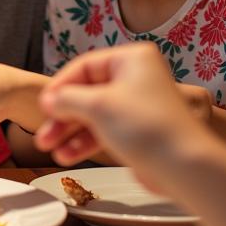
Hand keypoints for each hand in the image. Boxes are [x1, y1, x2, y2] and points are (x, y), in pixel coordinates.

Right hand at [35, 43, 209, 171]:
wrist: (183, 166)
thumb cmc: (145, 126)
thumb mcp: (97, 106)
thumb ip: (67, 99)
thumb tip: (49, 100)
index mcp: (131, 60)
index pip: (84, 66)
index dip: (60, 86)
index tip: (42, 105)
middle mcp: (136, 78)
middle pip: (87, 93)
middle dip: (62, 115)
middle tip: (42, 134)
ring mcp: (137, 105)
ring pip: (94, 114)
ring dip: (70, 132)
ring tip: (49, 149)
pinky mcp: (139, 130)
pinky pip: (105, 131)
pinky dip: (85, 142)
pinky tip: (67, 155)